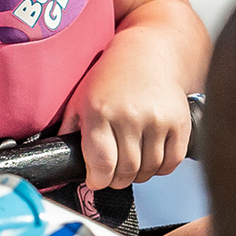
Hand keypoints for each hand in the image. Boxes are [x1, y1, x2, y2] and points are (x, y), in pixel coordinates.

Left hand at [62, 42, 193, 191]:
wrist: (146, 55)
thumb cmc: (108, 80)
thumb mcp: (79, 102)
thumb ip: (68, 133)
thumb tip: (57, 166)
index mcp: (99, 112)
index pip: (102, 164)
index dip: (98, 180)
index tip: (96, 179)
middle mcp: (129, 116)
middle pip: (126, 171)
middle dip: (117, 180)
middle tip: (113, 173)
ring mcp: (157, 120)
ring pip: (148, 169)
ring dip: (138, 175)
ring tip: (131, 163)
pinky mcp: (179, 122)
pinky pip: (171, 162)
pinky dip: (160, 168)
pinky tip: (150, 157)